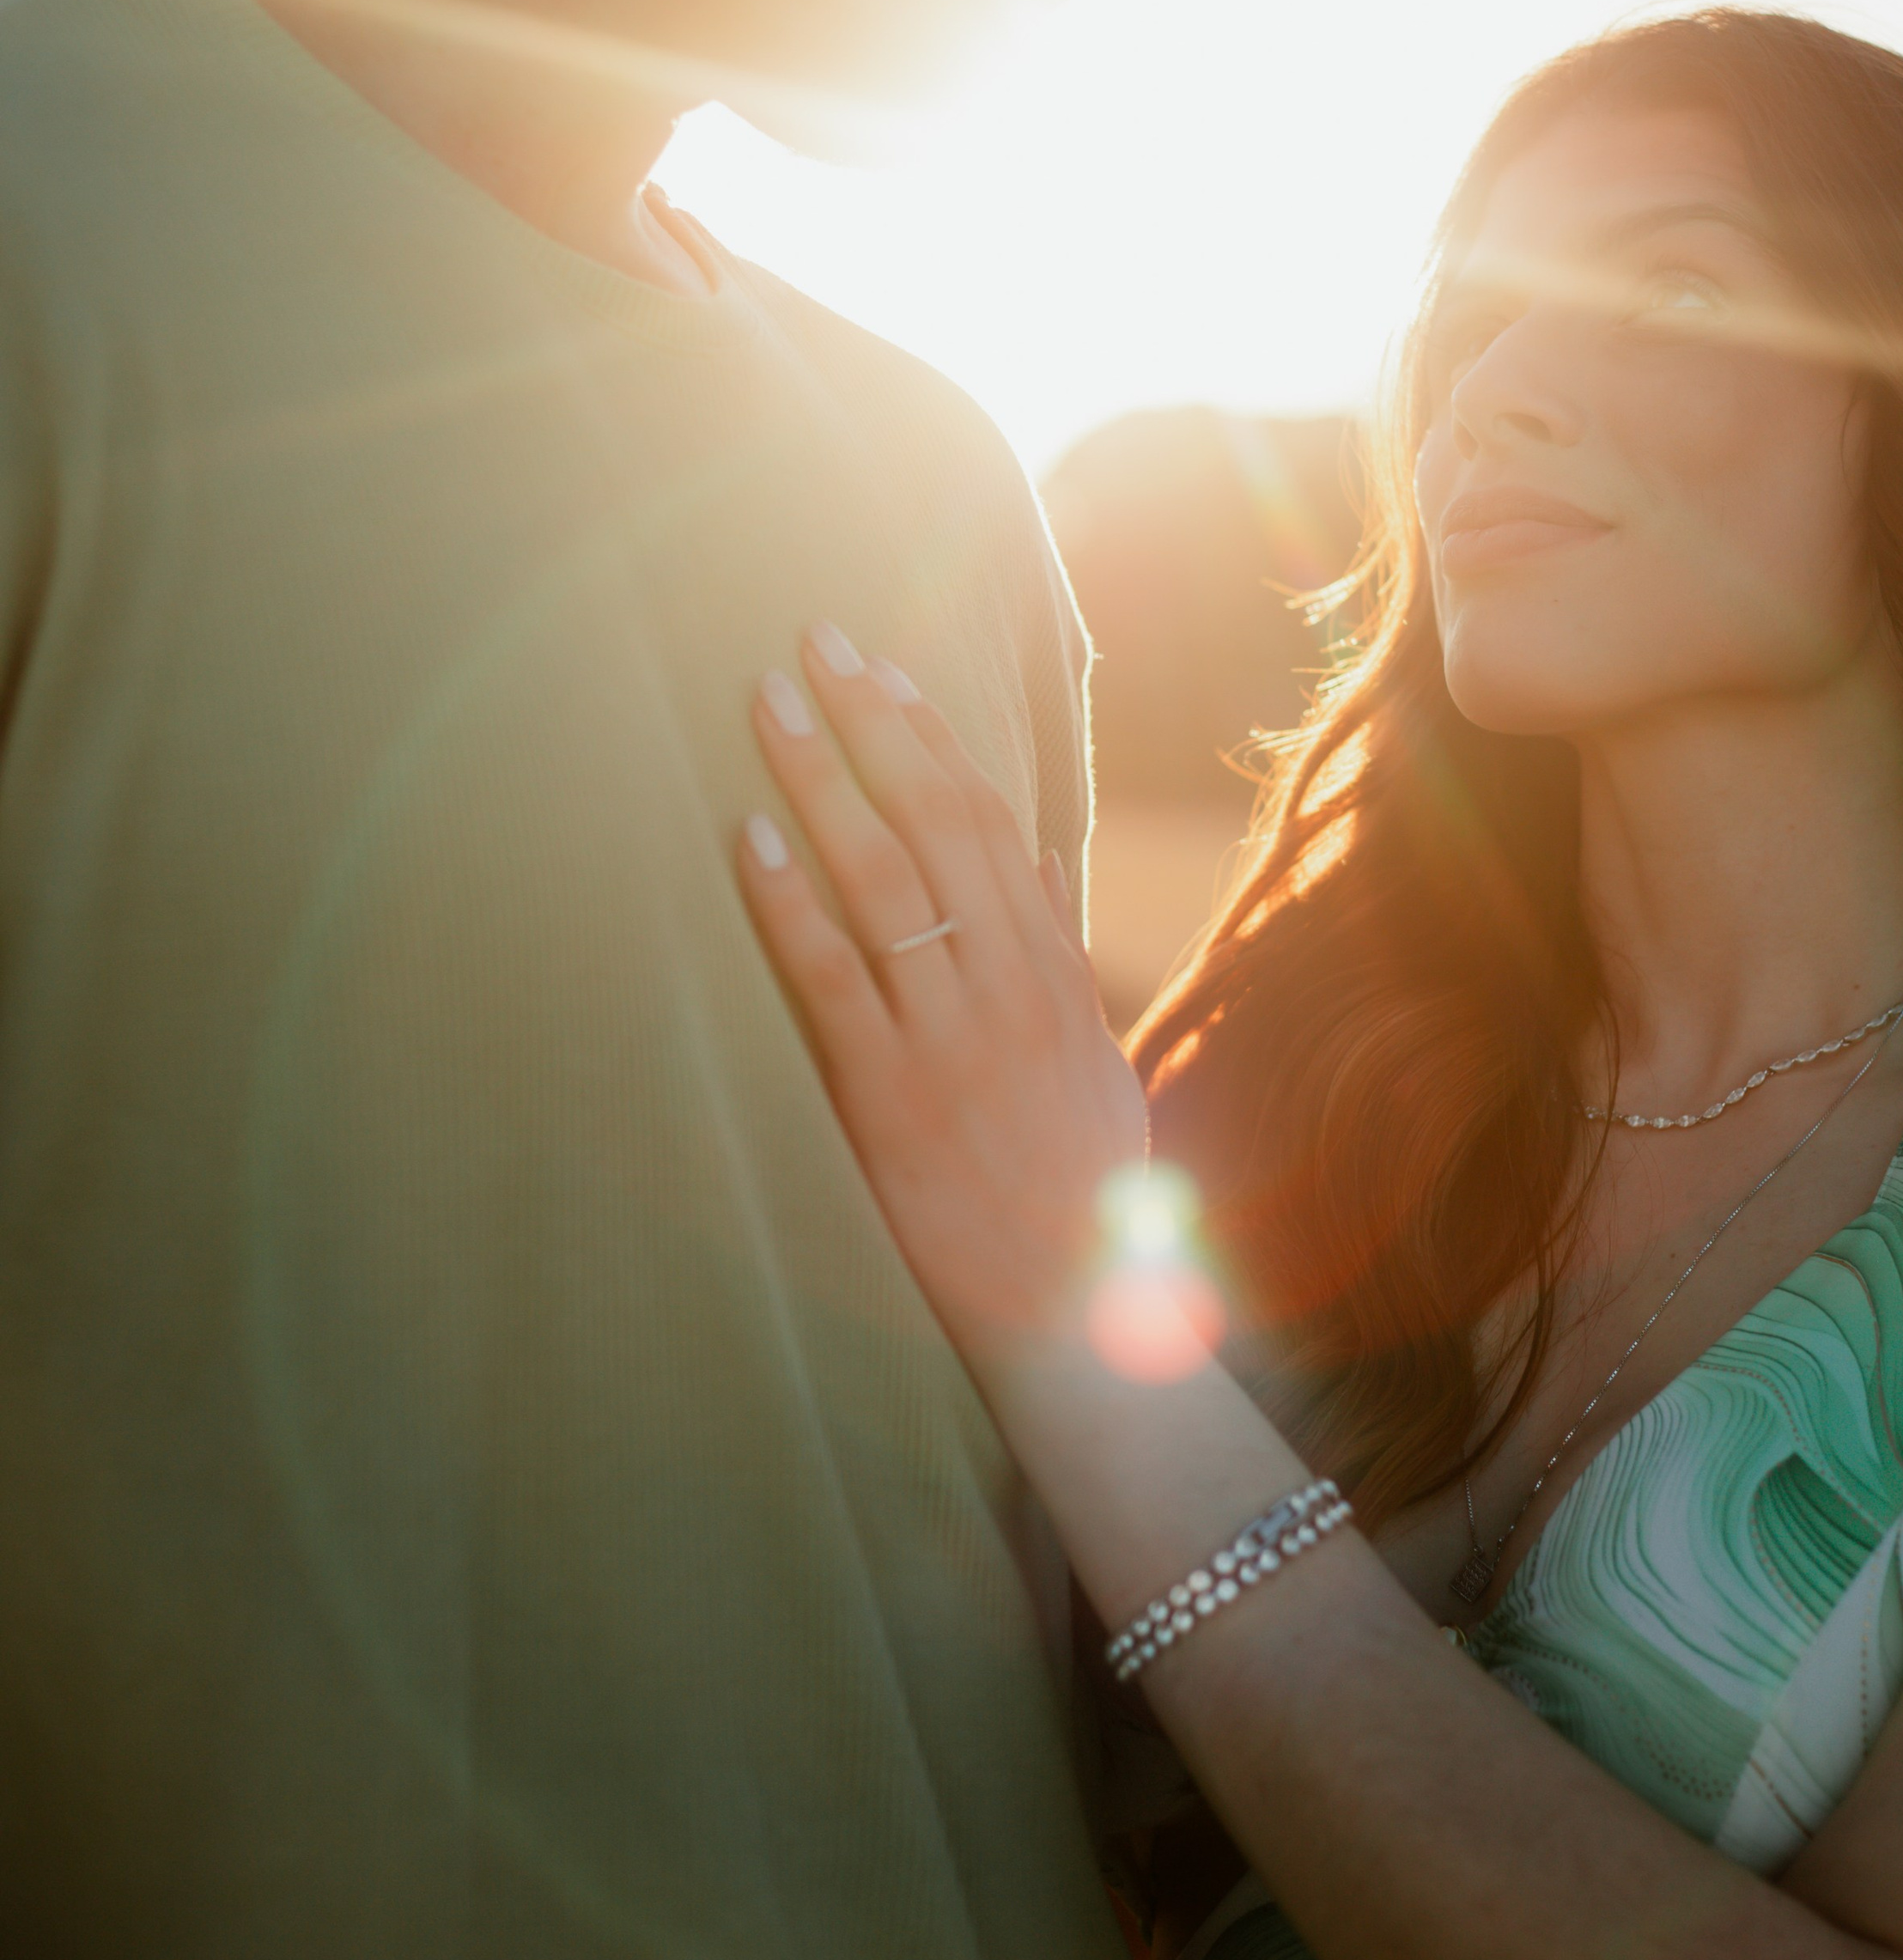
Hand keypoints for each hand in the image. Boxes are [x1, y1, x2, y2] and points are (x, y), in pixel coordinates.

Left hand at [736, 624, 1150, 1368]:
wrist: (1083, 1315)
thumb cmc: (1086, 1192)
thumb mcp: (1096, 1063)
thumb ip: (1059, 966)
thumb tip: (1029, 870)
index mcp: (1054, 973)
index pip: (991, 823)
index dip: (934, 739)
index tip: (887, 671)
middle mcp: (1007, 987)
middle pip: (935, 821)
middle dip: (871, 724)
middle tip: (812, 644)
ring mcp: (950, 1040)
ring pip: (882, 879)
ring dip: (821, 780)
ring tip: (768, 704)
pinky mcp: (890, 1100)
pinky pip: (832, 980)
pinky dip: (789, 902)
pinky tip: (750, 835)